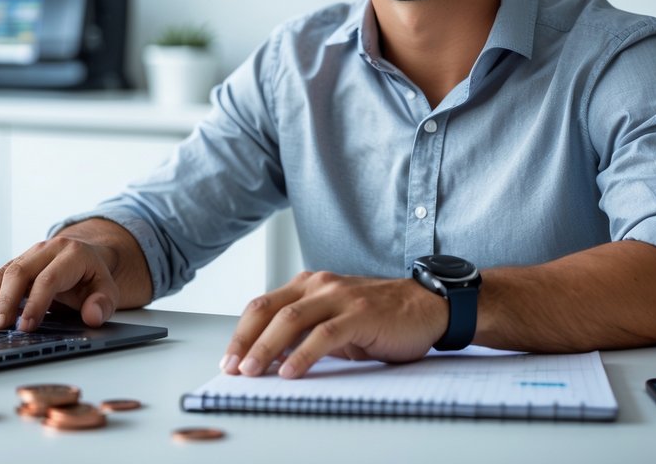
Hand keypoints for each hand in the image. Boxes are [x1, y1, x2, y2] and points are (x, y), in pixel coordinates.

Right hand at [0, 235, 120, 331]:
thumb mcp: (108, 290)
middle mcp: (46, 250)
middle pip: (19, 272)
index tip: (26, 327)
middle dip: (5, 302)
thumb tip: (92, 316)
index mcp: (71, 254)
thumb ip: (103, 304)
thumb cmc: (93, 277)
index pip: (48, 279)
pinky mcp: (16, 263)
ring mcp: (28, 255)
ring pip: (3, 272)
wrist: (86, 255)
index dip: (36, 304)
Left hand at [220, 271, 448, 378]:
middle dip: (245, 340)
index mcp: (308, 284)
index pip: (263, 306)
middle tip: (232, 367)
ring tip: (252, 371)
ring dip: (266, 348)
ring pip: (291, 320)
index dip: (242, 332)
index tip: (228, 358)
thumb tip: (271, 358)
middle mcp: (319, 285)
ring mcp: (339, 297)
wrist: (426, 306)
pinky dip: (303, 355)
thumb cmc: (379, 317)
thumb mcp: (334, 320)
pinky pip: (324, 335)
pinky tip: (290, 372)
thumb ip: (304, 332)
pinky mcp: (359, 314)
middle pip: (269, 310)